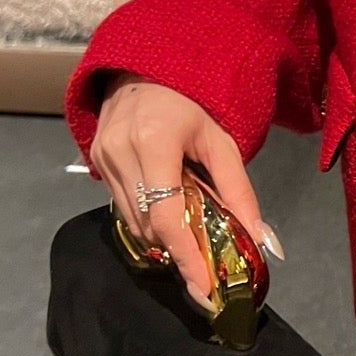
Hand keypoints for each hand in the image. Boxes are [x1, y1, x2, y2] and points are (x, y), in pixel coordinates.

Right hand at [90, 74, 279, 304]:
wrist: (146, 67)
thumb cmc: (193, 102)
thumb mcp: (223, 142)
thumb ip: (240, 192)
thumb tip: (261, 241)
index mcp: (156, 142)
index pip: (168, 215)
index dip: (186, 257)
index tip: (204, 288)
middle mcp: (122, 151)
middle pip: (149, 225)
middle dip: (178, 253)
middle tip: (206, 272)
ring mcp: (103, 157)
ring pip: (133, 221)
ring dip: (163, 239)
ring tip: (191, 245)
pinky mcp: (95, 160)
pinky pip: (122, 206)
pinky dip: (148, 220)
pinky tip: (169, 220)